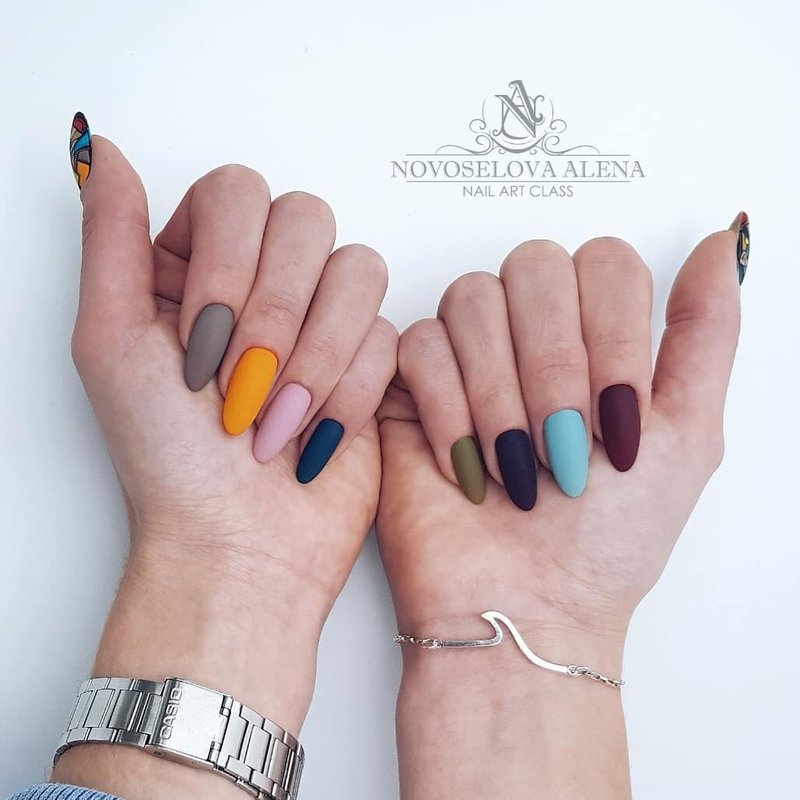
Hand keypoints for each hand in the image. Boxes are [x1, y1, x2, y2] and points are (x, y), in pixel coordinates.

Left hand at [54, 117, 395, 798]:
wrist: (240, 548)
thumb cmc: (168, 462)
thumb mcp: (113, 340)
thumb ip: (112, 236)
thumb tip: (103, 148)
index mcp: (197, 267)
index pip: (238, 192)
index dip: (231, 263)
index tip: (201, 343)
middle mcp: (263, 283)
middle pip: (306, 219)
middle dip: (276, 312)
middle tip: (241, 386)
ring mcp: (321, 320)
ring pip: (358, 268)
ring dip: (316, 355)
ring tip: (276, 418)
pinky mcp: (370, 360)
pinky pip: (388, 333)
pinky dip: (348, 392)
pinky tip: (315, 434)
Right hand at [377, 224, 744, 797]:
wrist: (524, 604)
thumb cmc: (607, 540)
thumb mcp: (690, 433)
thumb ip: (708, 330)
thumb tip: (723, 242)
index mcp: (597, 337)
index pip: (605, 263)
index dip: (612, 334)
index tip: (619, 419)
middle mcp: (531, 334)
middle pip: (535, 266)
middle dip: (552, 364)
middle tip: (562, 442)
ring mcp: (469, 354)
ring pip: (472, 297)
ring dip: (500, 391)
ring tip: (513, 462)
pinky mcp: (410, 384)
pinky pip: (419, 343)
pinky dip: (449, 408)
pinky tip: (467, 463)